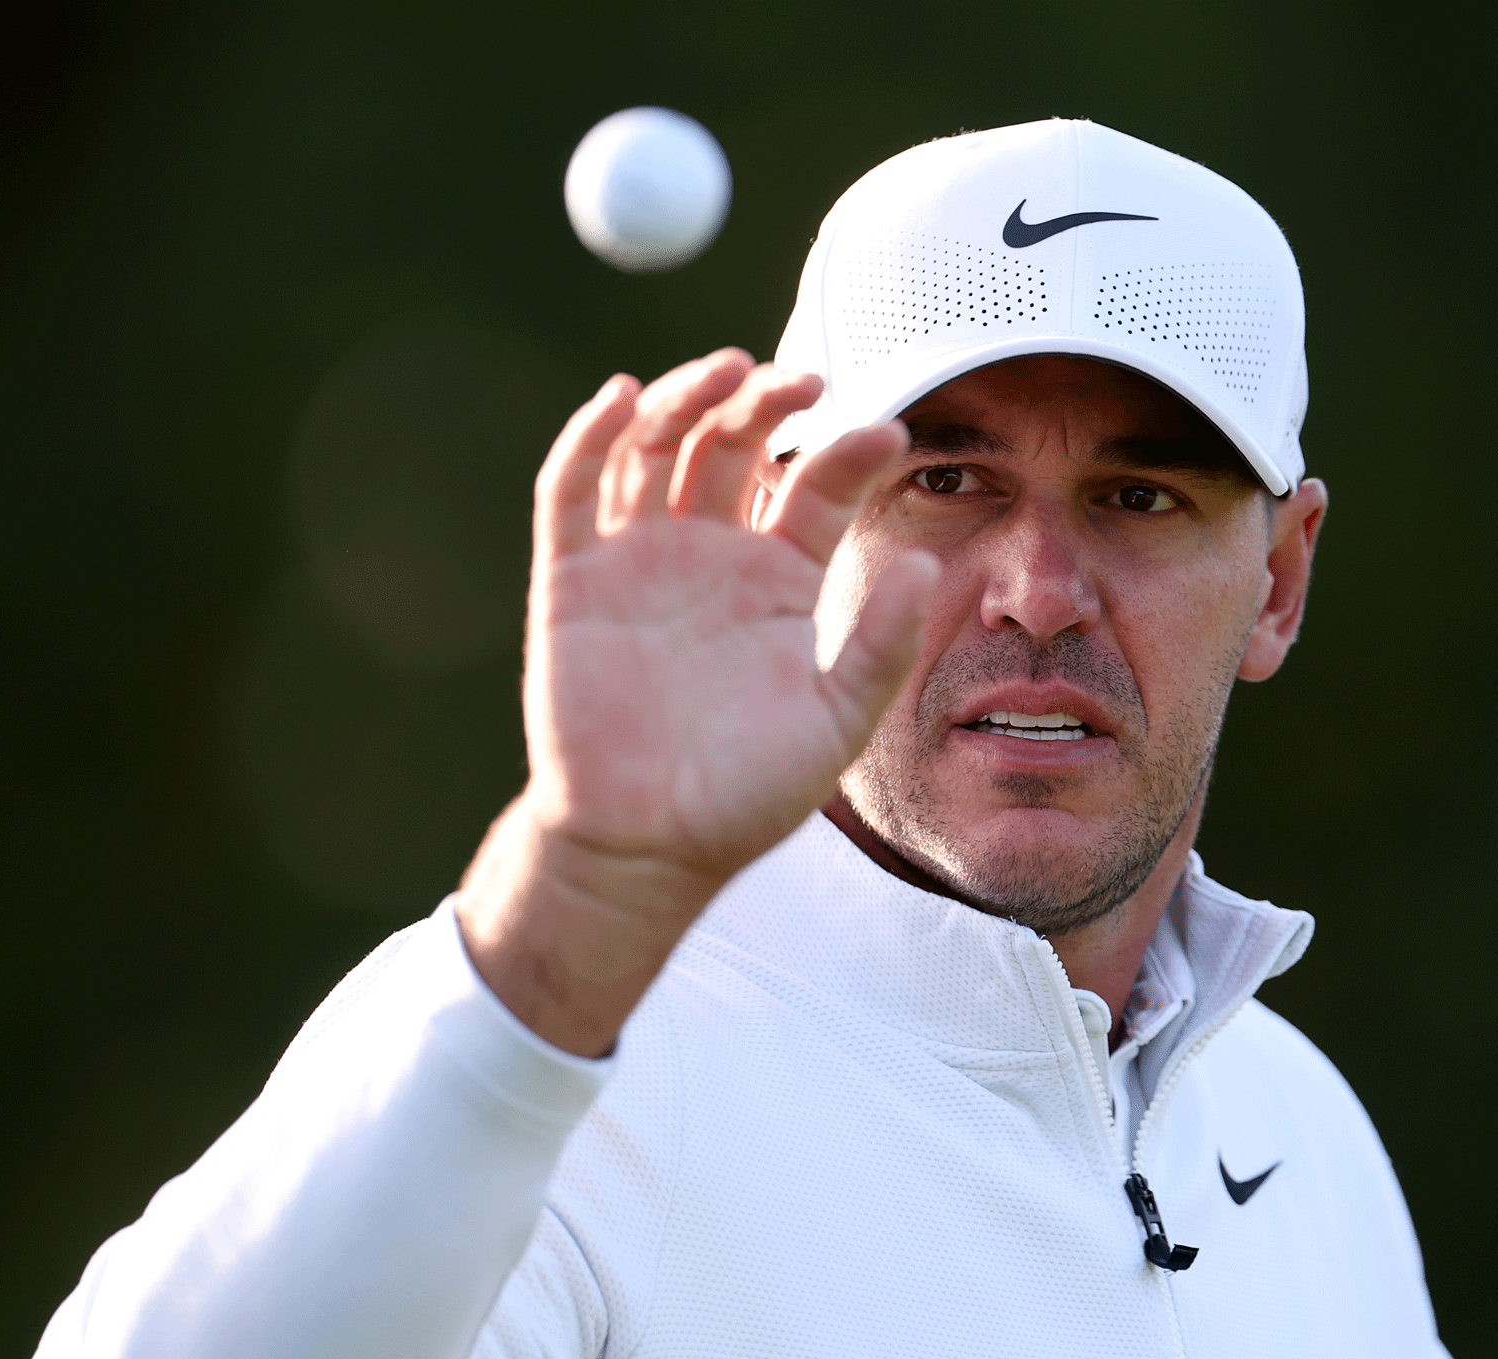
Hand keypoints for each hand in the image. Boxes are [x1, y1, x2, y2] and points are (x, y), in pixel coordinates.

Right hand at [456, 349, 936, 1054]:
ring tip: (727, 370)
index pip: (816, 487)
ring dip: (686, 399)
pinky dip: (589, 438)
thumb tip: (925, 562)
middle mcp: (710, 554)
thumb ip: (882, 644)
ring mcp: (638, 560)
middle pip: (734, 445)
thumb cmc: (744, 793)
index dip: (848, 454)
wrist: (647, 848)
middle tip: (804, 378)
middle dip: (765, 402)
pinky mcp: (572, 580)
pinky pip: (573, 492)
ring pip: (656, 448)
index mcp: (777, 579)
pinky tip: (620, 398)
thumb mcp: (836, 720)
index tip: (890, 434)